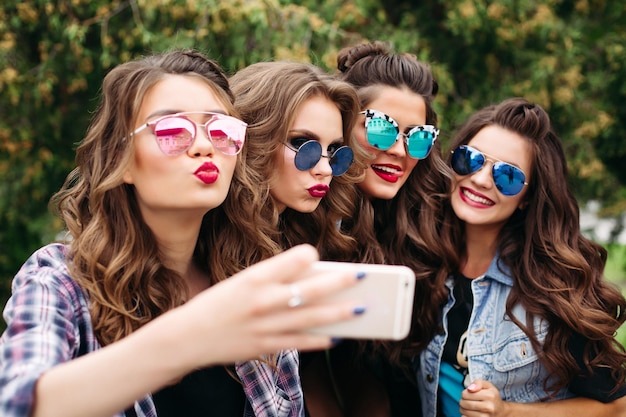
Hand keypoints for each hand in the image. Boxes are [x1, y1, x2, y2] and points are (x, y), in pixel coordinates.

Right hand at [158, 244, 362, 370]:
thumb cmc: (219, 304)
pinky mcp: (265, 346)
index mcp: (255, 277)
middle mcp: (263, 300)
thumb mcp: (242, 282)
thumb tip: (312, 275)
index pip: (293, 259)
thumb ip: (275, 278)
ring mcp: (266, 325)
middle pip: (310, 290)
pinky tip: (337, 336)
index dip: (308, 255)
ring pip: (311, 319)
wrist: (187, 336)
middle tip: (361, 276)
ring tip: (361, 309)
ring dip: (339, 314)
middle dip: (339, 282)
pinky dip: (320, 340)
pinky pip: (300, 343)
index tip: (317, 256)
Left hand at [459, 379, 509, 416]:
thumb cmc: (491, 396)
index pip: (465, 394)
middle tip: (467, 400)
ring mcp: (486, 416)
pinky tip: (471, 412)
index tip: (469, 394)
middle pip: (464, 403)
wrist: (499, 410)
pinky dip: (466, 415)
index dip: (464, 393)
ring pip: (464, 412)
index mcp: (489, 396)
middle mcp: (488, 407)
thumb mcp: (487, 385)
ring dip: (463, 409)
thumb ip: (477, 383)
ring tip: (469, 406)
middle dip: (463, 401)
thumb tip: (470, 389)